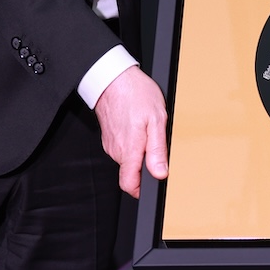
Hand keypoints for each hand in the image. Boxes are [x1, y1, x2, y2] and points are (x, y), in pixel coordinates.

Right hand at [95, 66, 168, 197]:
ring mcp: (111, 144)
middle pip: (131, 171)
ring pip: (127, 159)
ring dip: (139, 152)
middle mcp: (117, 151)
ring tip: (149, 132)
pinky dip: (132, 142)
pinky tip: (139, 127)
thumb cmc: (135, 94)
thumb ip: (157, 150)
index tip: (152, 186)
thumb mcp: (156, 120)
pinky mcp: (109, 137)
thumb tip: (160, 173)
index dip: (141, 190)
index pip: (129, 184)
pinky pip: (122, 148)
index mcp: (129, 150)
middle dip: (145, 165)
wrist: (113, 79)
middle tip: (158, 147)